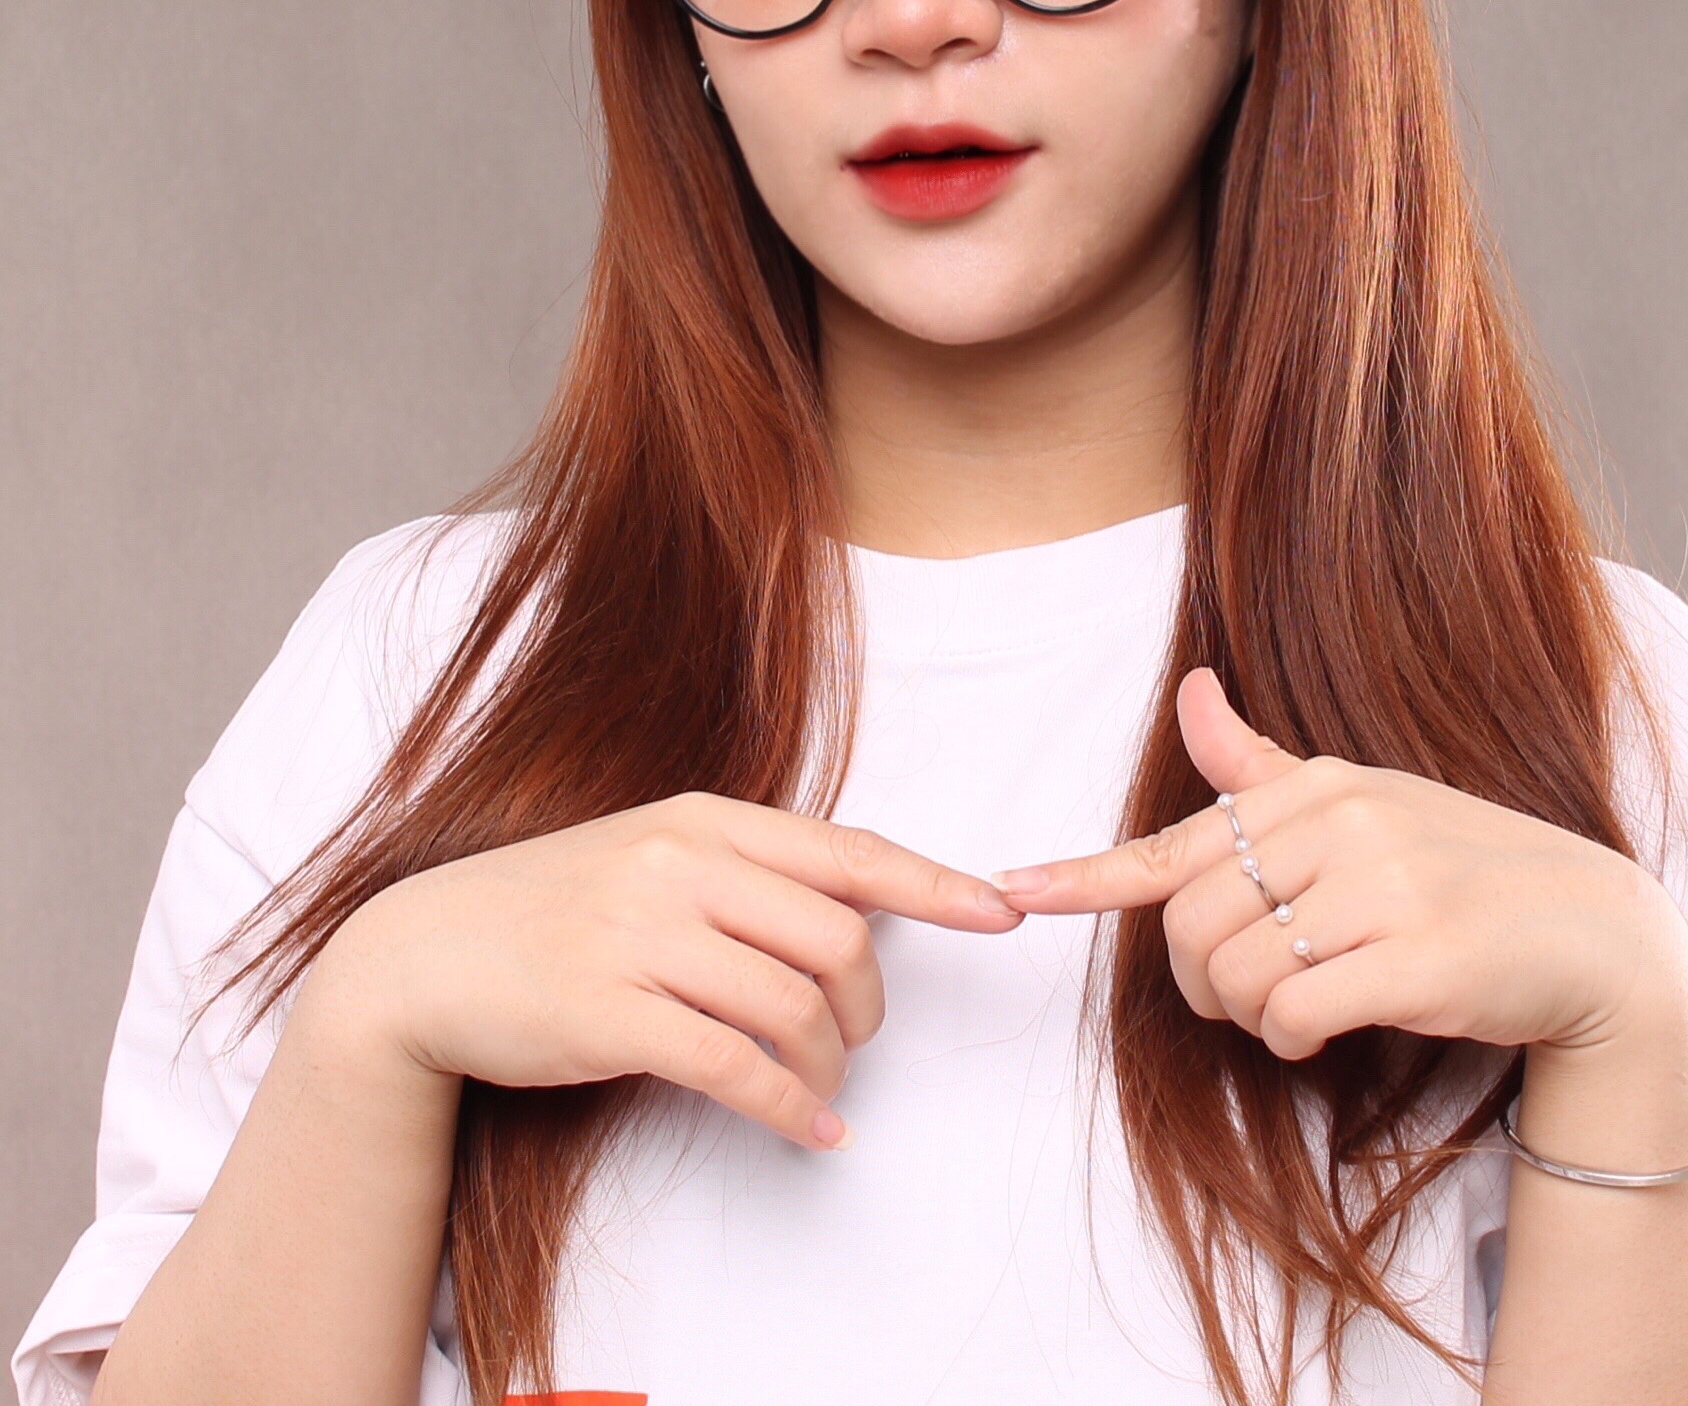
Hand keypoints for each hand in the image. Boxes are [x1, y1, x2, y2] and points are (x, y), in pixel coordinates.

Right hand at [316, 793, 1025, 1151]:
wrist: (424, 955)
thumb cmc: (553, 908)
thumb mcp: (649, 854)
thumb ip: (742, 870)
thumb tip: (855, 905)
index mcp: (704, 819)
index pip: (848, 849)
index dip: (935, 884)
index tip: (1002, 912)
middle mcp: (680, 863)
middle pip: (838, 939)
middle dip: (869, 1006)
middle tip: (854, 1040)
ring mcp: (642, 935)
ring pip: (793, 1009)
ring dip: (827, 1067)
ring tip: (819, 1091)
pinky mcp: (610, 1013)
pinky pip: (733, 1067)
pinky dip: (786, 1106)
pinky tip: (807, 1129)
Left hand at [990, 669, 1687, 1062]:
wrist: (1593, 937)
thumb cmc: (1459, 871)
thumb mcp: (1363, 806)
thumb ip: (1263, 770)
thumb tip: (1194, 690)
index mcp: (1317, 788)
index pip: (1180, 842)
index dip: (1087, 876)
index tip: (1010, 892)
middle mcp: (1342, 824)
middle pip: (1194, 927)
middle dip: (1201, 982)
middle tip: (1249, 998)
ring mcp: (1383, 887)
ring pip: (1238, 976)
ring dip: (1251, 1016)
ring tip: (1301, 1007)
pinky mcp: (1417, 958)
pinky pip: (1292, 1016)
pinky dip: (1291, 1040)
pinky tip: (1329, 1030)